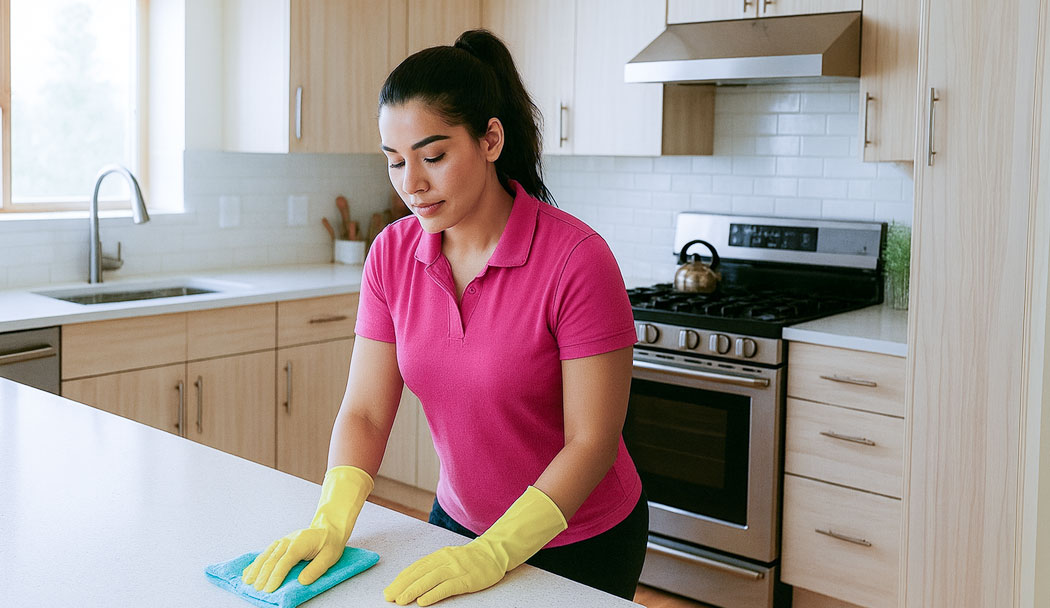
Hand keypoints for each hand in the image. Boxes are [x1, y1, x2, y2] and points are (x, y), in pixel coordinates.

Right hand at [241, 466, 372, 592]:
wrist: (328, 528)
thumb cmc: (329, 543)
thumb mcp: (330, 557)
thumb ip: (316, 569)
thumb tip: (301, 581)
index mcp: (299, 544)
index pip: (284, 562)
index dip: (275, 576)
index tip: (269, 589)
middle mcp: (288, 541)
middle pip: (272, 559)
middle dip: (263, 575)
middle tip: (257, 590)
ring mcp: (283, 541)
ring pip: (265, 555)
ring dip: (255, 569)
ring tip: (247, 581)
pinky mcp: (280, 544)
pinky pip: (265, 553)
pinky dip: (256, 562)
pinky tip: (248, 571)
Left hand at [383, 540, 505, 605]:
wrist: (494, 552)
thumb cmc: (469, 558)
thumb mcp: (449, 557)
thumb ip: (433, 566)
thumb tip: (413, 580)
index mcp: (438, 556)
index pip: (415, 568)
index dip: (401, 579)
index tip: (389, 590)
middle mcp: (444, 560)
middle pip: (419, 573)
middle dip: (402, 585)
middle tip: (389, 596)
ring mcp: (456, 569)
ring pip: (430, 579)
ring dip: (413, 590)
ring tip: (401, 600)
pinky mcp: (466, 579)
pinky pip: (447, 587)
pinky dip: (433, 594)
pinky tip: (423, 601)